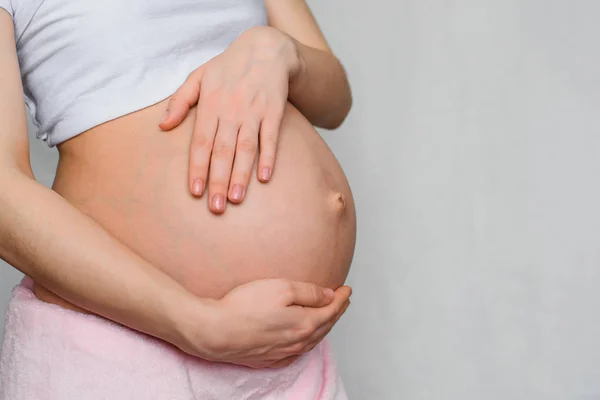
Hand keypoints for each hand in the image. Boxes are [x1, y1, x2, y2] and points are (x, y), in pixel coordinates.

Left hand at [159, 26, 302, 213]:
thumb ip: (180, 101)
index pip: (200, 142)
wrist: (266, 49)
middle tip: (216, 207)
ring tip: (237, 199)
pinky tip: (265, 177)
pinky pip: (270, 138)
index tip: (195, 191)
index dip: (197, 167)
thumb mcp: (198, 76)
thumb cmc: (228, 67)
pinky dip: (268, 157)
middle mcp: (230, 110)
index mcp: (209, 104)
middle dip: (218, 180)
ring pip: (246, 148)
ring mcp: (253, 111)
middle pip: (222, 151)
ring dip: (241, 175)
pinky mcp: (274, 112)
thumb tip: (162, 126)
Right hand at [175, 279, 350, 368]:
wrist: (215, 332)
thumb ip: (309, 292)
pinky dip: (306, 342)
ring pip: (312, 341)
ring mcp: (283, 353)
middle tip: (342, 301)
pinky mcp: (268, 359)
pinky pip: (296, 352)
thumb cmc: (244, 307)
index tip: (347, 289)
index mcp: (305, 324)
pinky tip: (303, 339)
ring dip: (323, 327)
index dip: (341, 298)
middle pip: (324, 326)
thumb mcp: (282, 288)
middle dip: (336, 312)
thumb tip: (328, 296)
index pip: (331, 310)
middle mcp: (297, 342)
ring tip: (327, 316)